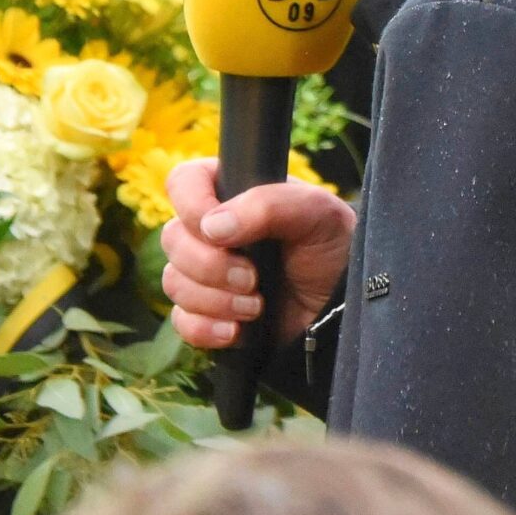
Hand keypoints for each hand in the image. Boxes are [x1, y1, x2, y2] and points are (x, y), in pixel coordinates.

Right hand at [160, 158, 355, 349]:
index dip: (191, 207)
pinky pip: (182, 321)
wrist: (343, 307)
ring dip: (214, 300)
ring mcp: (207, 273)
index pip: (183, 183)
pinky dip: (206, 329)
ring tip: (256, 307)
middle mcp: (213, 231)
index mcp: (233, 192)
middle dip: (211, 267)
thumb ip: (267, 205)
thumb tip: (212, 227)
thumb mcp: (315, 212)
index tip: (219, 232)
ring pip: (173, 282)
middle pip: (172, 239)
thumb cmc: (333, 248)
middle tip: (252, 279)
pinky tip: (237, 331)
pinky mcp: (208, 314)